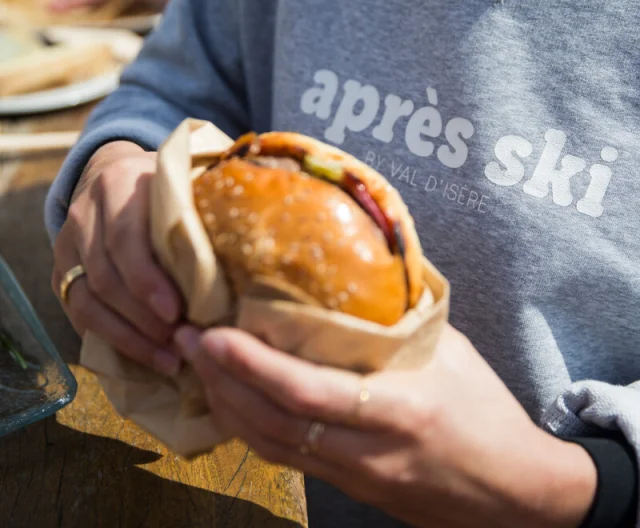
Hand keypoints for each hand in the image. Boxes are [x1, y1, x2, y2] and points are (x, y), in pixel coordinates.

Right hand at [52, 140, 181, 375]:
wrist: (113, 175)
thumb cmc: (163, 189)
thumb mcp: (182, 185)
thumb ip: (199, 211)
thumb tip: (245, 261)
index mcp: (119, 183)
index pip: (125, 237)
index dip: (148, 279)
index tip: (177, 311)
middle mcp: (85, 212)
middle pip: (106, 275)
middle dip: (143, 318)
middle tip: (181, 342)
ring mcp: (67, 243)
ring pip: (88, 299)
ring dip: (129, 336)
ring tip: (168, 359)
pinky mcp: (60, 270)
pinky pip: (78, 311)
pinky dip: (110, 338)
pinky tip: (143, 355)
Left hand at [176, 324, 596, 527]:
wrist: (512, 493)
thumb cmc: (486, 412)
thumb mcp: (450, 351)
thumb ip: (397, 320)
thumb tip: (355, 276)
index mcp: (397, 409)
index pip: (306, 391)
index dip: (252, 364)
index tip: (213, 333)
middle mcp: (366, 449)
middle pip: (272, 422)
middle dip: (219, 380)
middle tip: (185, 339)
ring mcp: (353, 476)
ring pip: (269, 446)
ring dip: (224, 405)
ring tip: (195, 366)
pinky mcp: (346, 488)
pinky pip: (284, 459)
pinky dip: (247, 429)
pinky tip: (229, 401)